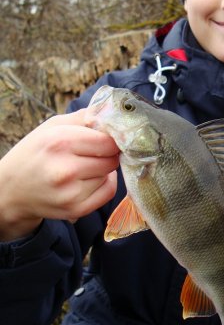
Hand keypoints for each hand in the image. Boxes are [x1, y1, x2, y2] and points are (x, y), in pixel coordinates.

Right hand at [0, 109, 119, 240]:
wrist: (11, 190)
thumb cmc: (35, 153)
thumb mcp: (52, 127)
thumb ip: (83, 117)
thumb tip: (112, 114)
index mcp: (60, 142)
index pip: (108, 141)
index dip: (111, 139)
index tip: (105, 139)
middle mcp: (66, 169)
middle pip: (111, 159)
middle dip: (107, 154)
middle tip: (93, 153)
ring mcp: (71, 193)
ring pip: (110, 175)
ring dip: (103, 170)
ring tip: (83, 167)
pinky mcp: (75, 209)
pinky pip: (108, 192)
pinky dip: (105, 184)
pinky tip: (91, 179)